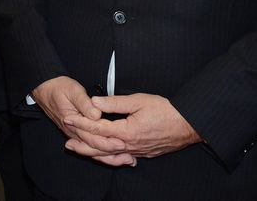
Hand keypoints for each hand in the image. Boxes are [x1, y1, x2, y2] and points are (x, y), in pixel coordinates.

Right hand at [31, 76, 128, 156]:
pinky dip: (103, 154)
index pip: (91, 137)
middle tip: (129, 154)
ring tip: (127, 159)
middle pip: (93, 147)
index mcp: (72, 122)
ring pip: (92, 151)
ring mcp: (75, 135)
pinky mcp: (78, 134)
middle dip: (112, 152)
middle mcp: (73, 132)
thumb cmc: (60, 88)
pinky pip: (91, 148)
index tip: (122, 143)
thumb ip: (85, 103)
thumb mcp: (73, 91)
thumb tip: (96, 114)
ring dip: (109, 157)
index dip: (107, 141)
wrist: (46, 89)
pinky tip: (116, 156)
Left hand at [64, 93, 201, 166]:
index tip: (68, 118)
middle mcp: (131, 145)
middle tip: (66, 141)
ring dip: (93, 152)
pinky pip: (123, 156)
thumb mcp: (138, 100)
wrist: (190, 124)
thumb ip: (114, 102)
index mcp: (127, 131)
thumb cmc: (166, 110)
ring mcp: (138, 151)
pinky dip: (110, 155)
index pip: (98, 128)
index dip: (81, 123)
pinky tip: (103, 154)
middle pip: (101, 147)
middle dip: (82, 143)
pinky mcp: (145, 153)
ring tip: (79, 149)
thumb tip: (94, 101)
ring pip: (111, 154)